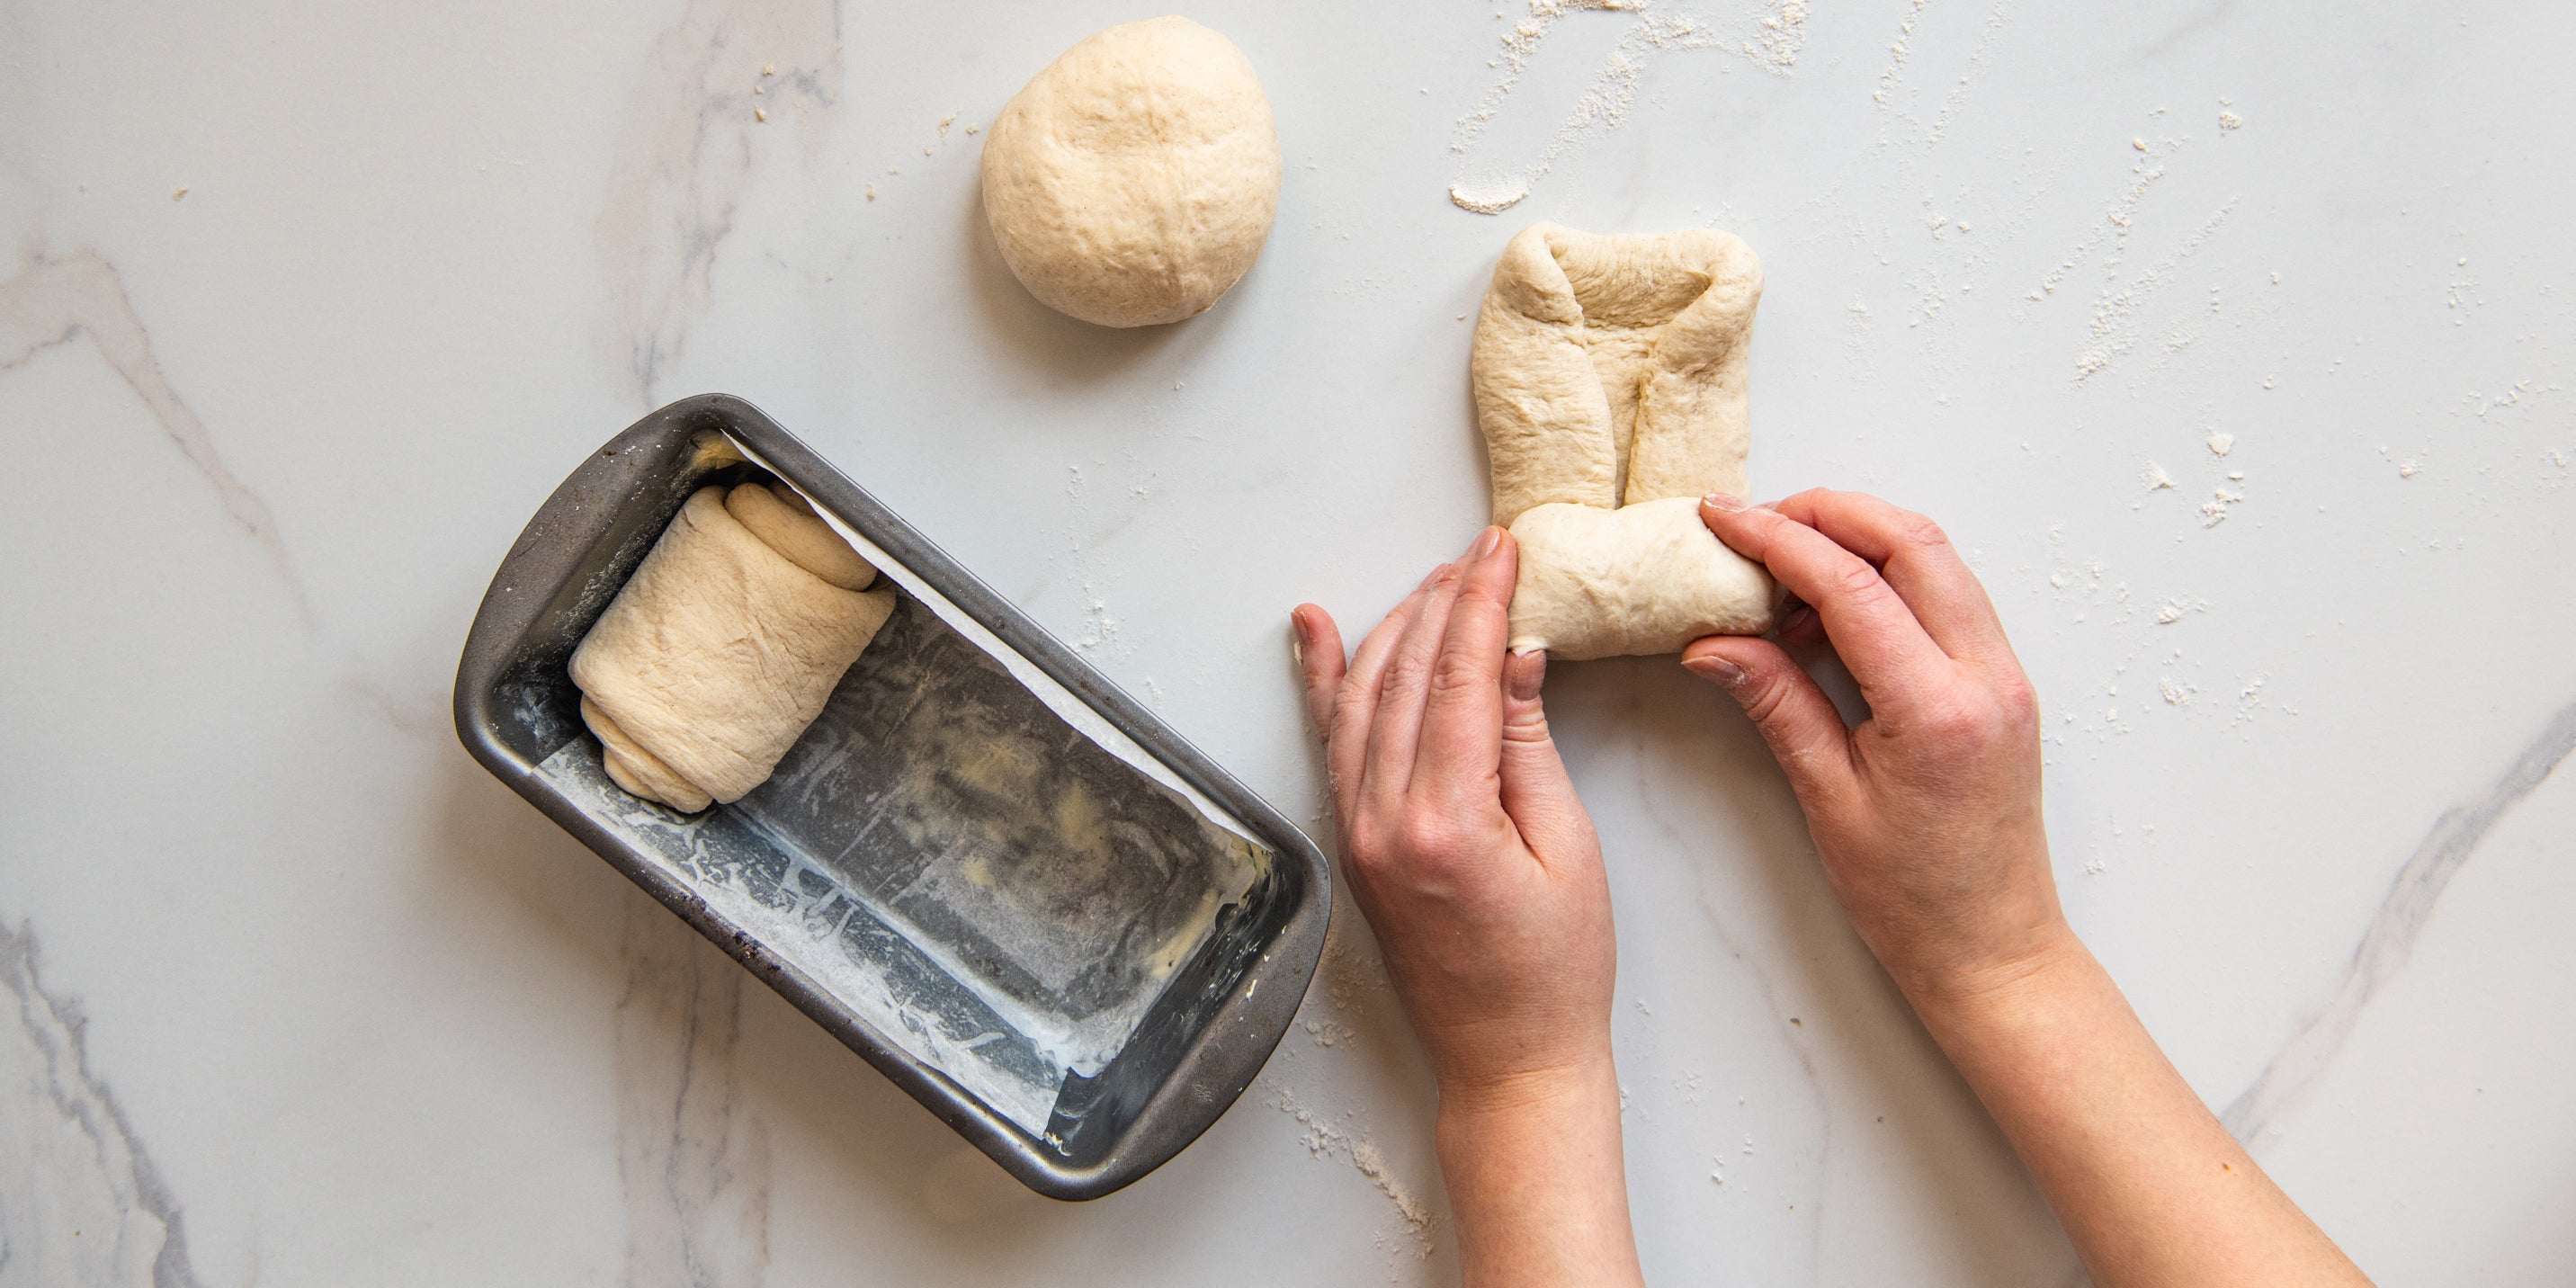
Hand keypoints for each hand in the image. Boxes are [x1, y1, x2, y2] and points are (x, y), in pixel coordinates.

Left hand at [1292, 526, 1611, 1102]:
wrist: (1507, 1060)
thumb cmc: (1554, 973)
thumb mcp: (1568, 849)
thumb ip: (1527, 745)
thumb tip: (1512, 654)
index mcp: (1445, 823)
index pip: (1459, 678)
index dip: (1481, 603)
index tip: (1500, 552)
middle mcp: (1383, 823)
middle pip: (1406, 676)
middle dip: (1442, 602)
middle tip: (1480, 556)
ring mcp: (1356, 834)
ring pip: (1362, 699)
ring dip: (1396, 630)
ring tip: (1433, 580)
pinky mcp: (1351, 845)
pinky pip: (1334, 743)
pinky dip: (1326, 681)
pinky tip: (1317, 631)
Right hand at [1686, 489, 2368, 1286]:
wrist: (1993, 950)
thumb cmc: (1913, 900)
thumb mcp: (1828, 801)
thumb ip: (1777, 704)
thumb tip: (1714, 640)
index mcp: (1938, 709)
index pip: (1851, 586)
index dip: (1778, 540)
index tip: (1722, 519)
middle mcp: (1986, 677)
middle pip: (1910, 540)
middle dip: (1827, 512)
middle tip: (1754, 520)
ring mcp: (2005, 675)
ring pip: (1936, 558)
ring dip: (1859, 539)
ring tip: (1782, 566)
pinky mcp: (2003, 684)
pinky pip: (1947, 597)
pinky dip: (1887, 579)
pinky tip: (1828, 611)